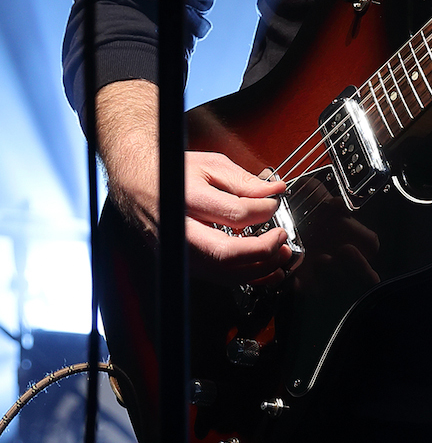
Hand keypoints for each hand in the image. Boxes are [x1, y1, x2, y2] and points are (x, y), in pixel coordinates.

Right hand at [108, 150, 290, 280]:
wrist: (138, 184)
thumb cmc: (172, 173)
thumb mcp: (210, 165)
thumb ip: (244, 180)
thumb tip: (275, 190)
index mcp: (187, 200)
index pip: (234, 213)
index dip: (263, 209)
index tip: (274, 202)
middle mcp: (180, 231)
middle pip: (226, 252)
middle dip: (263, 249)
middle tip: (281, 236)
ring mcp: (179, 251)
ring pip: (222, 272)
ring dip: (259, 267)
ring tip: (281, 254)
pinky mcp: (184, 262)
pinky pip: (218, 278)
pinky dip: (247, 277)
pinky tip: (268, 272)